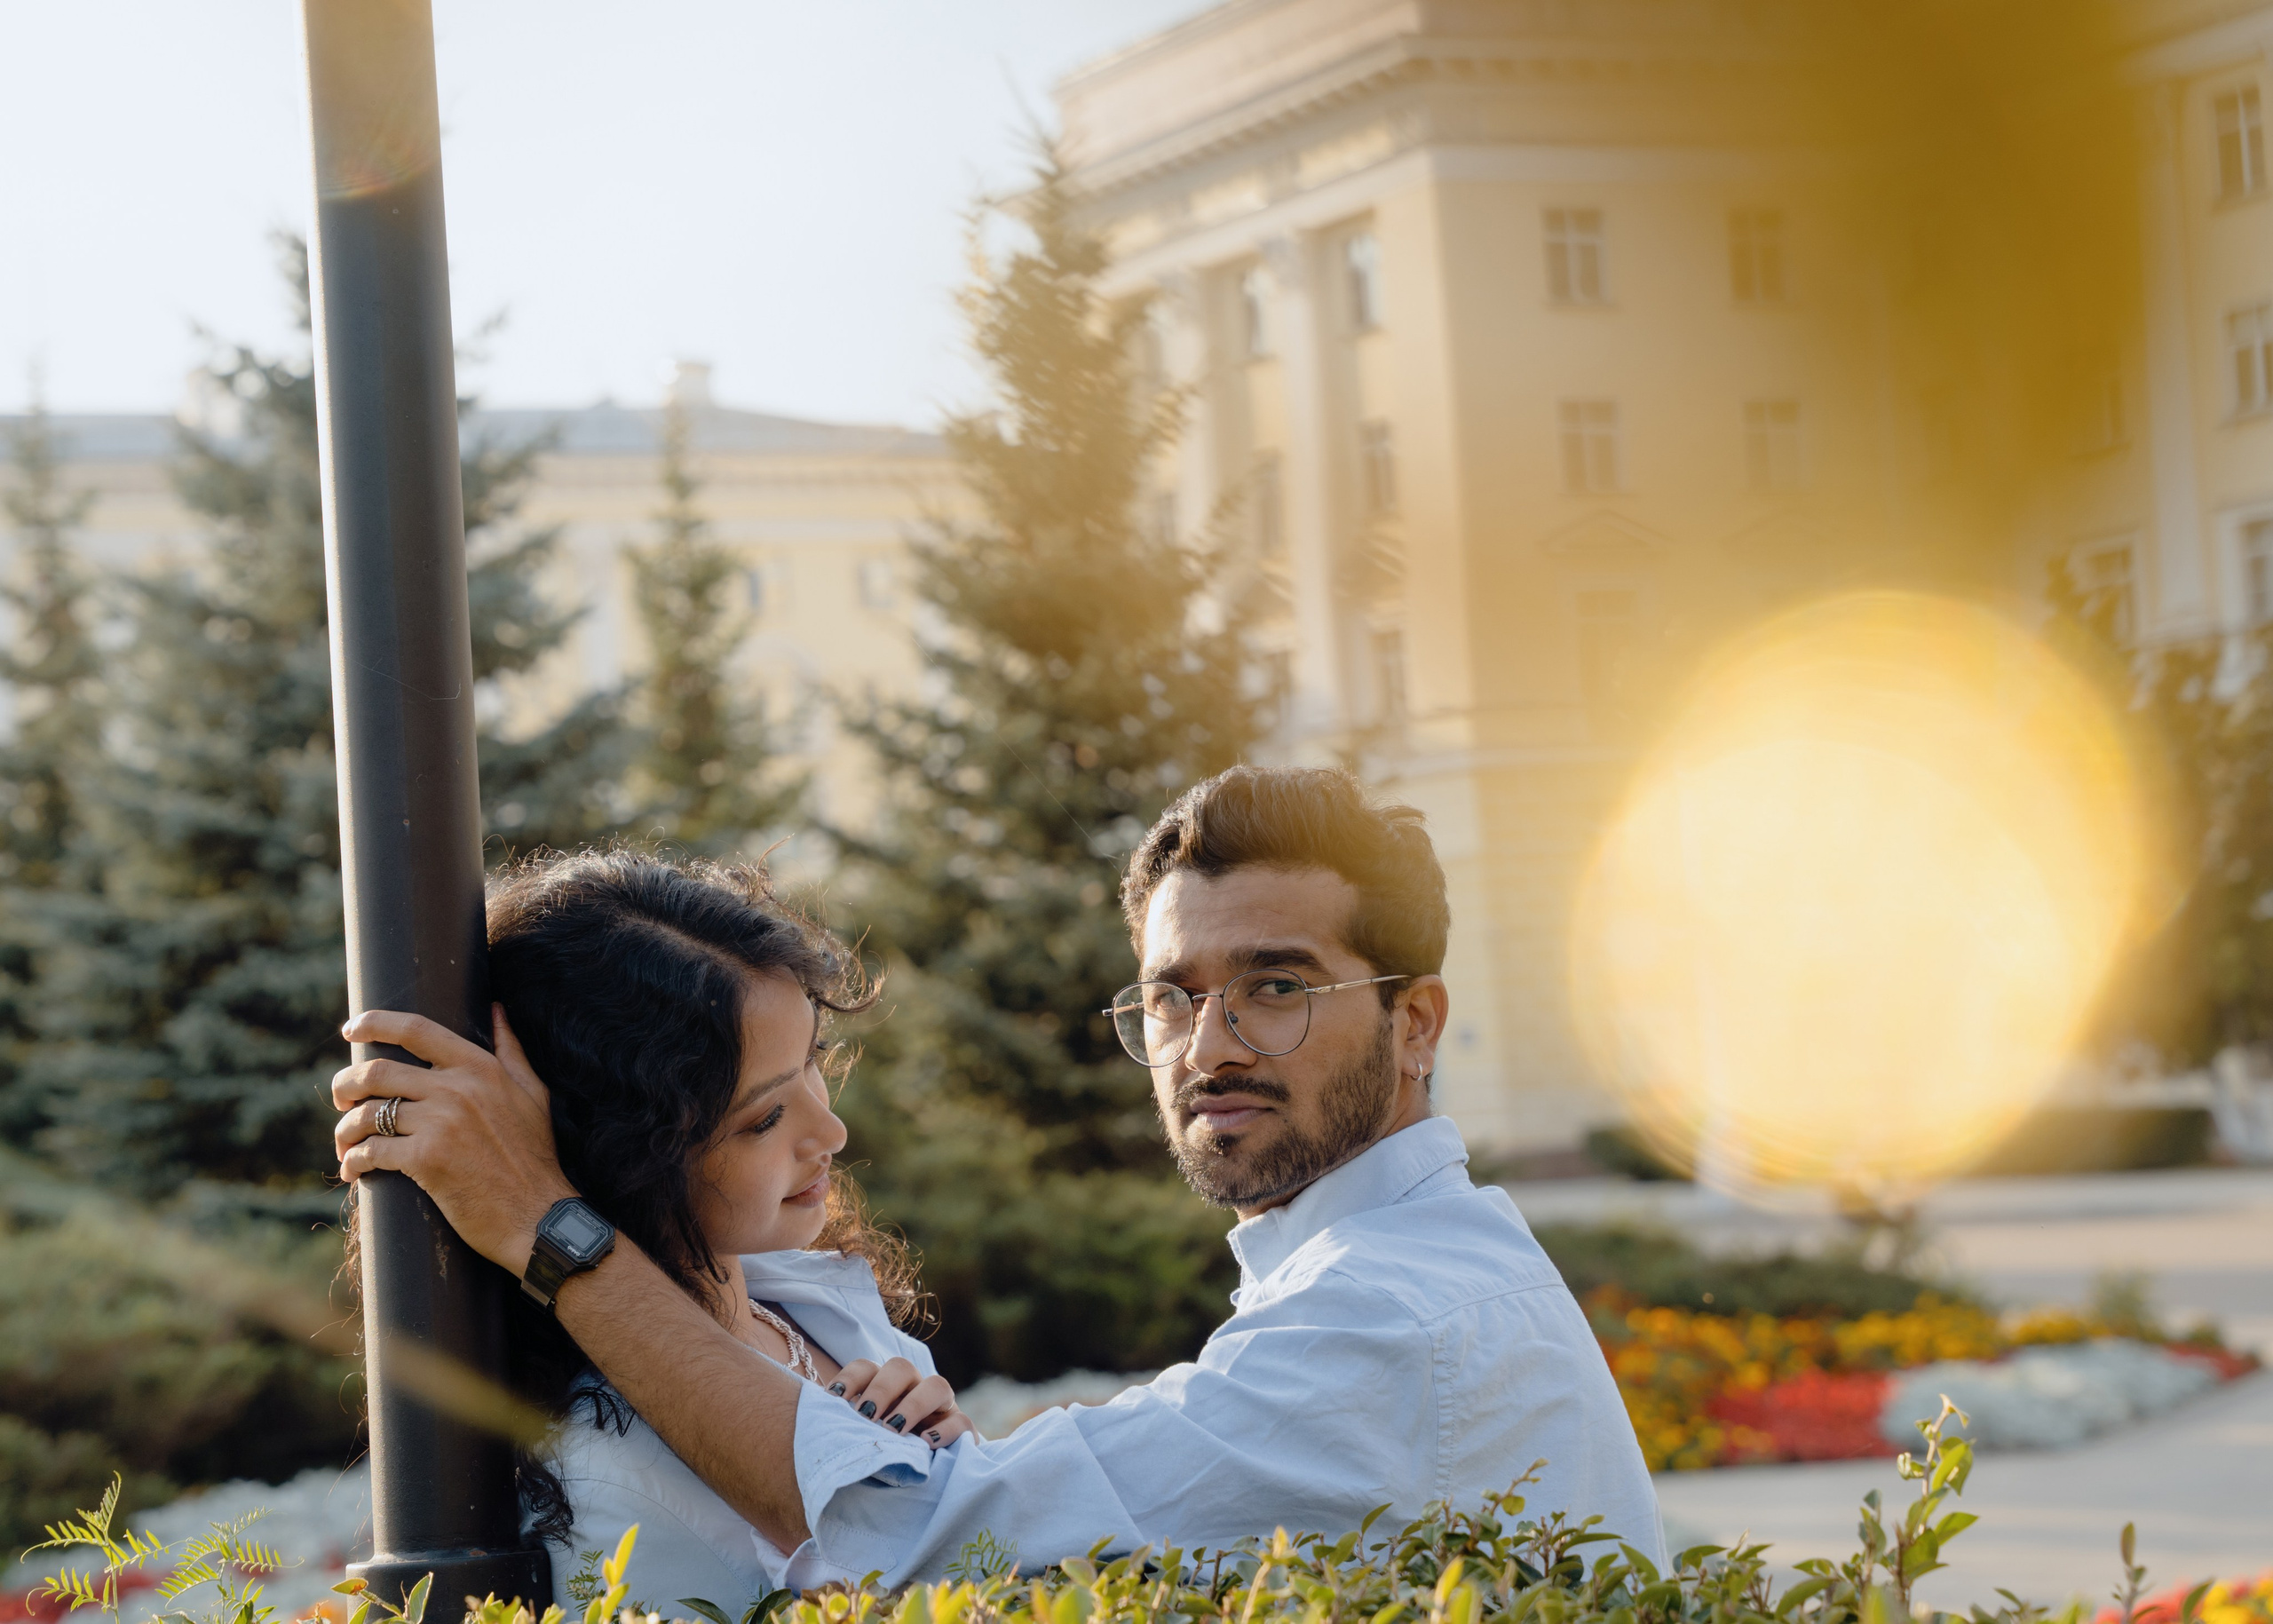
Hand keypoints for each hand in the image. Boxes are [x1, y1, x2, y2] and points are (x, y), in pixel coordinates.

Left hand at [333, 1005, 575, 1276]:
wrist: (537, 1215)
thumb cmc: (535, 1157)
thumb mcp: (533, 1093)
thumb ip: (512, 1050)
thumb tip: (496, 1009)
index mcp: (481, 1068)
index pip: (417, 1029)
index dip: (376, 1022)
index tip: (352, 1028)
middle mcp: (458, 1089)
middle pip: (378, 1070)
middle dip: (346, 1085)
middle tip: (340, 1099)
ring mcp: (441, 1123)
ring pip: (368, 1114)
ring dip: (345, 1129)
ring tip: (345, 1143)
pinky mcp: (426, 1159)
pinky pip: (372, 1151)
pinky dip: (354, 1161)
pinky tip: (353, 1170)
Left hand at [826, 1357, 978, 1448]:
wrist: (922, 1488)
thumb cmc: (881, 1460)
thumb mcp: (861, 1442)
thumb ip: (842, 1430)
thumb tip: (813, 1422)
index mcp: (885, 1389)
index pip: (867, 1367)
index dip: (850, 1378)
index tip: (833, 1400)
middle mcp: (914, 1390)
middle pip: (901, 1367)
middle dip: (881, 1389)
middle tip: (865, 1416)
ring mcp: (942, 1409)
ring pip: (937, 1385)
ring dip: (913, 1404)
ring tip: (893, 1430)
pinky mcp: (963, 1432)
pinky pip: (963, 1422)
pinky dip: (946, 1430)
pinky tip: (926, 1444)